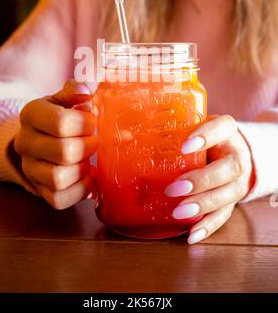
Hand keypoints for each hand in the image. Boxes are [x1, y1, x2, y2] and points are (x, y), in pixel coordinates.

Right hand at [14, 80, 96, 208]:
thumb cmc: (62, 114)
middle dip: (88, 146)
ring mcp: (29, 168)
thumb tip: (88, 92)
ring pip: (58, 179)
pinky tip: (88, 175)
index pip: (60, 122)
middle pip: (63, 152)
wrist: (44, 136)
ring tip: (89, 158)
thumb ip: (77, 90)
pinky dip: (80, 190)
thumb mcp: (66, 97)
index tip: (93, 121)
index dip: (85, 123)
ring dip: (83, 169)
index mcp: (31, 113)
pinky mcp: (39, 190)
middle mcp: (24, 142)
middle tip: (94, 140)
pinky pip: (58, 200)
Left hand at [165, 115, 253, 243]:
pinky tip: (192, 234)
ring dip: (203, 205)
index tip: (185, 146)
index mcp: (226, 131)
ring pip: (228, 194)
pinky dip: (208, 226)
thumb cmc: (202, 137)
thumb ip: (164, 132)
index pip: (223, 127)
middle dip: (202, 180)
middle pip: (229, 168)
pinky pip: (224, 215)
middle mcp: (237, 155)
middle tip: (175, 188)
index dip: (207, 136)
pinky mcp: (233, 200)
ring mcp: (238, 180)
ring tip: (179, 212)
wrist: (228, 151)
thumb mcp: (190, 127)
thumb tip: (124, 136)